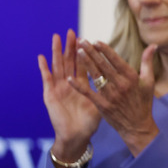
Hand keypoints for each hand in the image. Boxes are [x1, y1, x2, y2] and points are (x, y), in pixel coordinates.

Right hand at [38, 29, 101, 160]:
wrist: (76, 137)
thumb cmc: (90, 122)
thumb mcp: (103, 104)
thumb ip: (111, 91)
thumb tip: (125, 82)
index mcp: (84, 85)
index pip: (86, 64)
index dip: (87, 52)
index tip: (90, 38)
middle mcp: (71, 84)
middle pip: (70, 61)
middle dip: (71, 46)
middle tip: (72, 31)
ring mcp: (60, 88)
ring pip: (58, 66)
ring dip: (57, 51)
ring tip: (56, 37)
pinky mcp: (51, 95)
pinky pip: (47, 79)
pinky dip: (44, 68)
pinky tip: (41, 57)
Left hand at [68, 40, 159, 156]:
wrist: (137, 126)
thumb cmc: (144, 102)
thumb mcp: (149, 81)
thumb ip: (148, 62)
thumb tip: (153, 45)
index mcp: (132, 77)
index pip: (116, 60)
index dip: (105, 50)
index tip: (96, 41)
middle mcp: (120, 85)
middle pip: (103, 65)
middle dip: (91, 52)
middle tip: (82, 41)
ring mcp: (111, 95)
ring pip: (95, 76)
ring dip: (85, 63)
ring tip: (77, 51)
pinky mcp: (102, 105)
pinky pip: (88, 93)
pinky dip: (78, 85)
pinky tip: (69, 78)